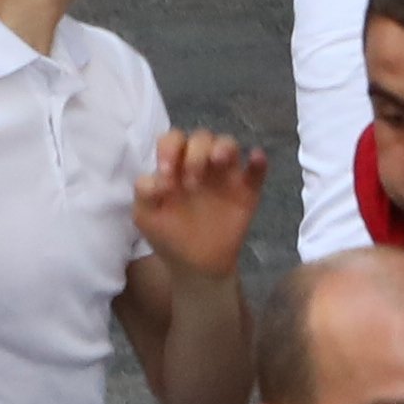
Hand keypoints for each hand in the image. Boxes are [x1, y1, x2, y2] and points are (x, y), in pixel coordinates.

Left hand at [132, 125, 263, 283]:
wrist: (194, 266)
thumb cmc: (168, 234)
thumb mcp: (146, 216)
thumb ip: (144, 193)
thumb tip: (158, 179)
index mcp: (176, 164)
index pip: (173, 139)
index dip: (170, 149)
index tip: (167, 174)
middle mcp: (201, 163)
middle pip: (202, 137)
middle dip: (195, 153)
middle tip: (190, 183)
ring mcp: (225, 175)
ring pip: (229, 144)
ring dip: (224, 147)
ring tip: (218, 161)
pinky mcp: (247, 192)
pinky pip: (257, 171)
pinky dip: (259, 162)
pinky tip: (256, 158)